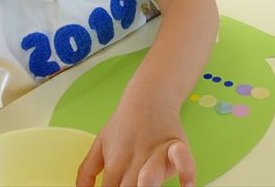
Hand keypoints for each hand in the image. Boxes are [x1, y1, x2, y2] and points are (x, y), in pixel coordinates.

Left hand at [76, 95, 194, 186]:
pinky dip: (186, 171)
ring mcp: (155, 154)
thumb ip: (87, 171)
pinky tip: (187, 185)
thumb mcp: (100, 144)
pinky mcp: (176, 145)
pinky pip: (183, 159)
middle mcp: (134, 162)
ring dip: (147, 182)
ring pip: (150, 174)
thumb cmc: (125, 124)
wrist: (148, 96)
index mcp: (114, 165)